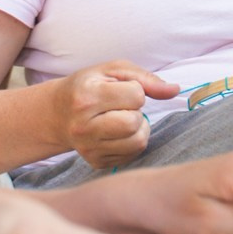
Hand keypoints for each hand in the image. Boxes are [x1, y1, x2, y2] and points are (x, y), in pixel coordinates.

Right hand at [56, 59, 179, 171]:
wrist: (57, 114)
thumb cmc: (90, 86)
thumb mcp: (113, 70)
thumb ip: (146, 79)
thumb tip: (175, 90)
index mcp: (86, 97)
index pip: (135, 95)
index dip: (136, 90)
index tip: (121, 90)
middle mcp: (83, 126)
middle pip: (134, 123)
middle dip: (137, 112)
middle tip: (123, 107)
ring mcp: (88, 148)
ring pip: (137, 142)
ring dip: (139, 128)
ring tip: (123, 118)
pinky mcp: (95, 162)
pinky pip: (132, 154)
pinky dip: (132, 141)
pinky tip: (118, 132)